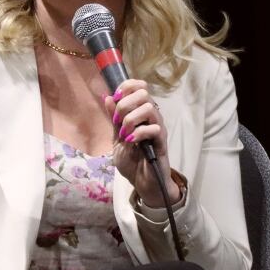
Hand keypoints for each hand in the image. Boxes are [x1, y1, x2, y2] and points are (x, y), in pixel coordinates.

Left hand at [103, 79, 180, 206]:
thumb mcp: (117, 138)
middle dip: (125, 105)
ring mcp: (158, 128)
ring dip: (131, 119)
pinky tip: (131, 141)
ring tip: (124, 133)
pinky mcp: (162, 142)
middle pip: (144, 93)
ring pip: (149, 108)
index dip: (127, 87)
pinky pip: (155, 128)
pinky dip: (139, 133)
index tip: (116, 97)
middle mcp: (151, 117)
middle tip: (117, 122)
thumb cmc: (132, 160)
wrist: (142, 182)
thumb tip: (108, 96)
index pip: (139, 87)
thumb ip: (113, 119)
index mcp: (140, 113)